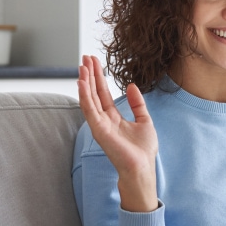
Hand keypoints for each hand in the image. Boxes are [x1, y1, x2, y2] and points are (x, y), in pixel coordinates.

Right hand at [78, 55, 158, 211]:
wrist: (142, 167)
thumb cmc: (143, 150)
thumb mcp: (144, 120)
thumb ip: (137, 103)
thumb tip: (131, 85)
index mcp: (114, 117)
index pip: (103, 93)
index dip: (99, 77)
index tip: (95, 62)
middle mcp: (104, 119)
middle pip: (94, 92)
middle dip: (90, 75)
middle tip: (85, 57)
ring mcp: (100, 125)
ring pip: (89, 99)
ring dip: (85, 82)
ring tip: (82, 66)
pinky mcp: (98, 130)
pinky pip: (89, 110)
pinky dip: (84, 96)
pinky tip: (82, 83)